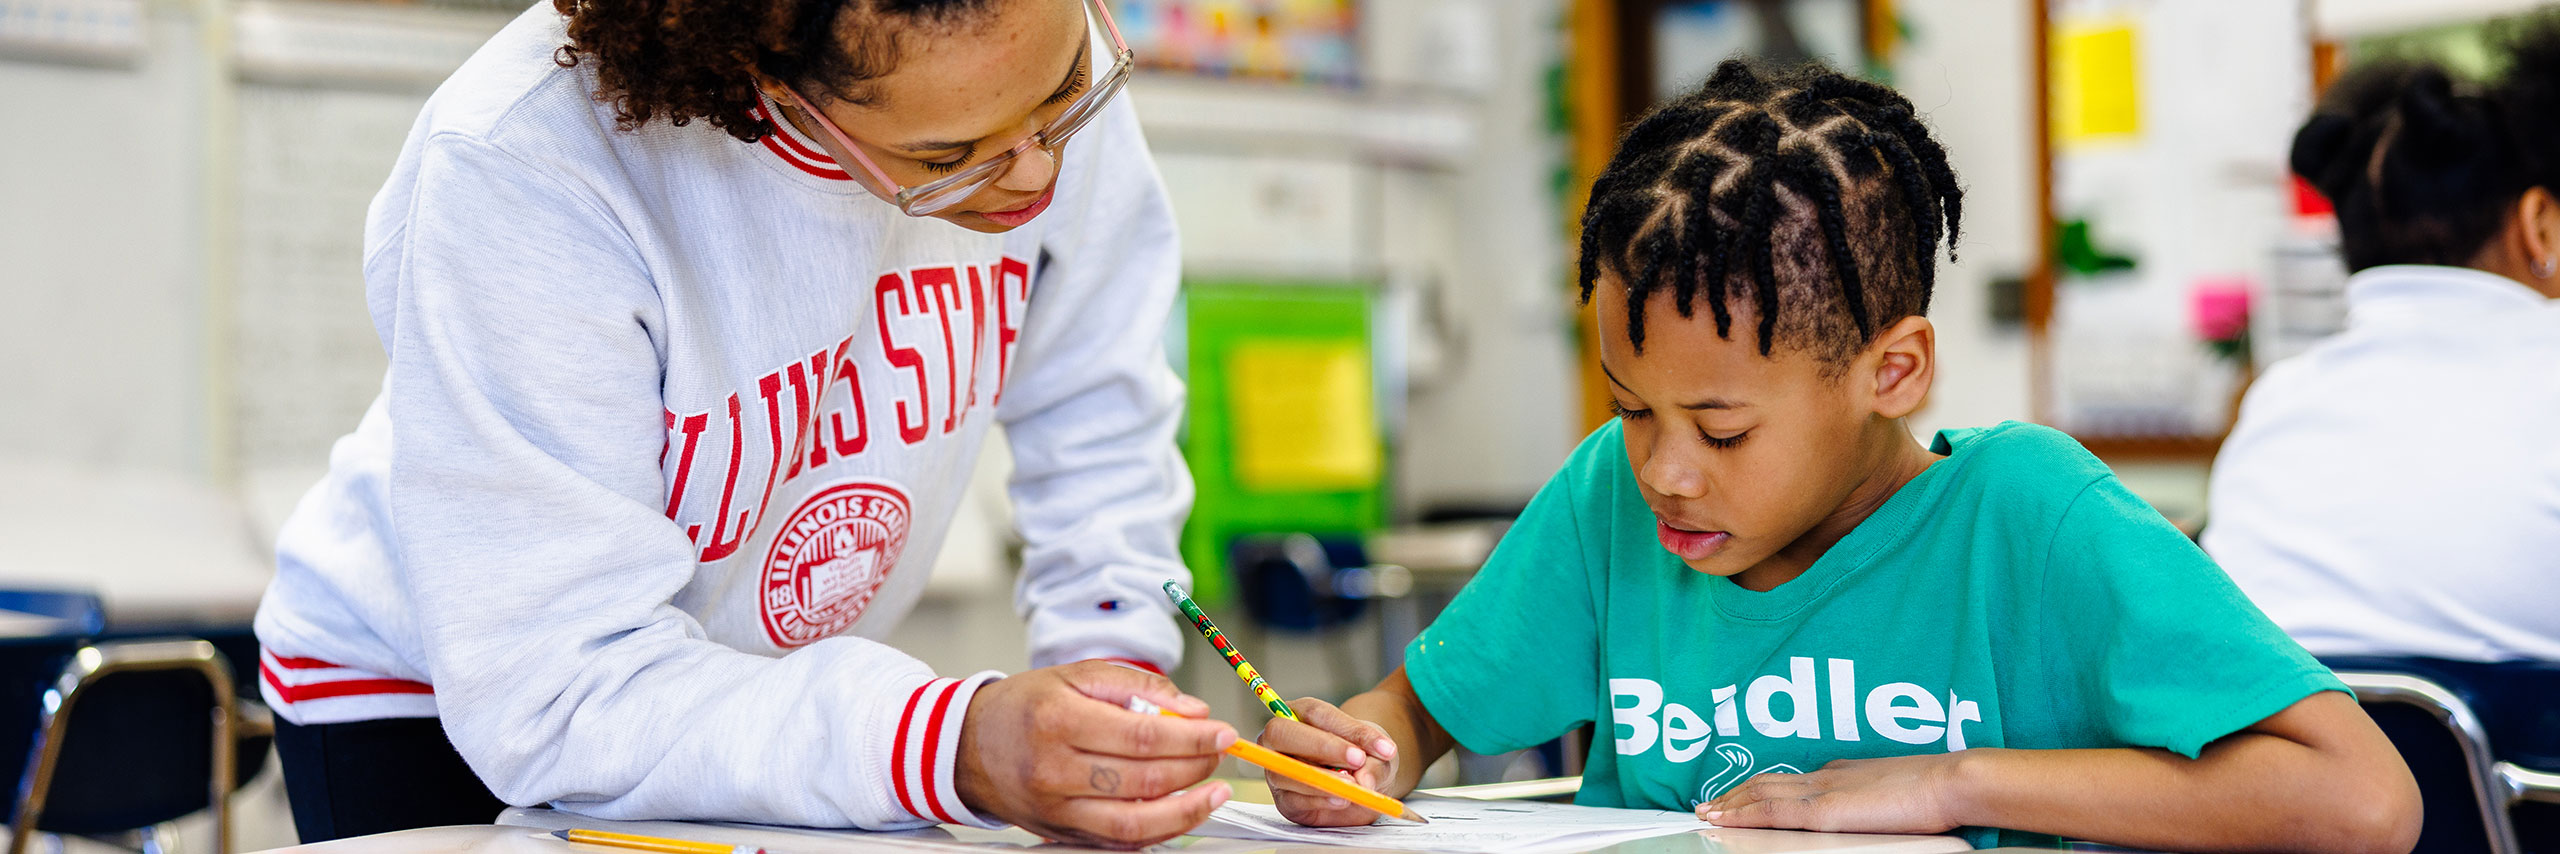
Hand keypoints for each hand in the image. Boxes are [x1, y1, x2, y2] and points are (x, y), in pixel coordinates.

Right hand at [954, 661, 1237, 847]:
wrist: (969, 747)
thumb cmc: (1027, 706)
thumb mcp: (1077, 674)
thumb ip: (1138, 685)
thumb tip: (1192, 711)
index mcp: (1059, 719)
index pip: (1141, 735)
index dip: (1191, 737)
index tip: (1221, 732)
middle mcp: (1055, 769)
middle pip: (1143, 779)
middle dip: (1195, 767)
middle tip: (1219, 752)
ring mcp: (1056, 808)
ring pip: (1135, 822)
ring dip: (1186, 810)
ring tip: (1214, 792)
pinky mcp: (1061, 834)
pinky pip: (1119, 842)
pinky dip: (1158, 831)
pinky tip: (1181, 812)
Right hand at [1257, 697, 1402, 826]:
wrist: (1362, 785)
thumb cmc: (1363, 757)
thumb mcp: (1377, 754)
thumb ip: (1375, 763)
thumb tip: (1363, 780)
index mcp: (1300, 713)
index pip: (1315, 713)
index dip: (1346, 728)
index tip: (1380, 746)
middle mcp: (1280, 738)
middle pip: (1282, 733)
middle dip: (1321, 746)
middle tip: (1358, 759)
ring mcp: (1277, 770)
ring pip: (1285, 769)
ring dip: (1321, 777)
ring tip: (1353, 785)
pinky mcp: (1284, 801)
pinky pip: (1292, 799)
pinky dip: (1319, 800)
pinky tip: (1342, 800)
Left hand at [1699, 752, 1971, 834]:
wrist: (1951, 782)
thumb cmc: (1937, 791)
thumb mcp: (1895, 793)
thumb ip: (1870, 799)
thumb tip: (1862, 809)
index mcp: (1843, 772)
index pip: (1791, 780)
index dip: (1761, 787)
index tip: (1743, 793)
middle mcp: (1826, 776)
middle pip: (1768, 783)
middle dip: (1736, 793)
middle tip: (1710, 803)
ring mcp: (1822, 791)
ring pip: (1761, 794)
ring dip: (1730, 803)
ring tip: (1707, 812)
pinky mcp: (1824, 810)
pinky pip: (1771, 812)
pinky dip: (1742, 814)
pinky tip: (1724, 819)